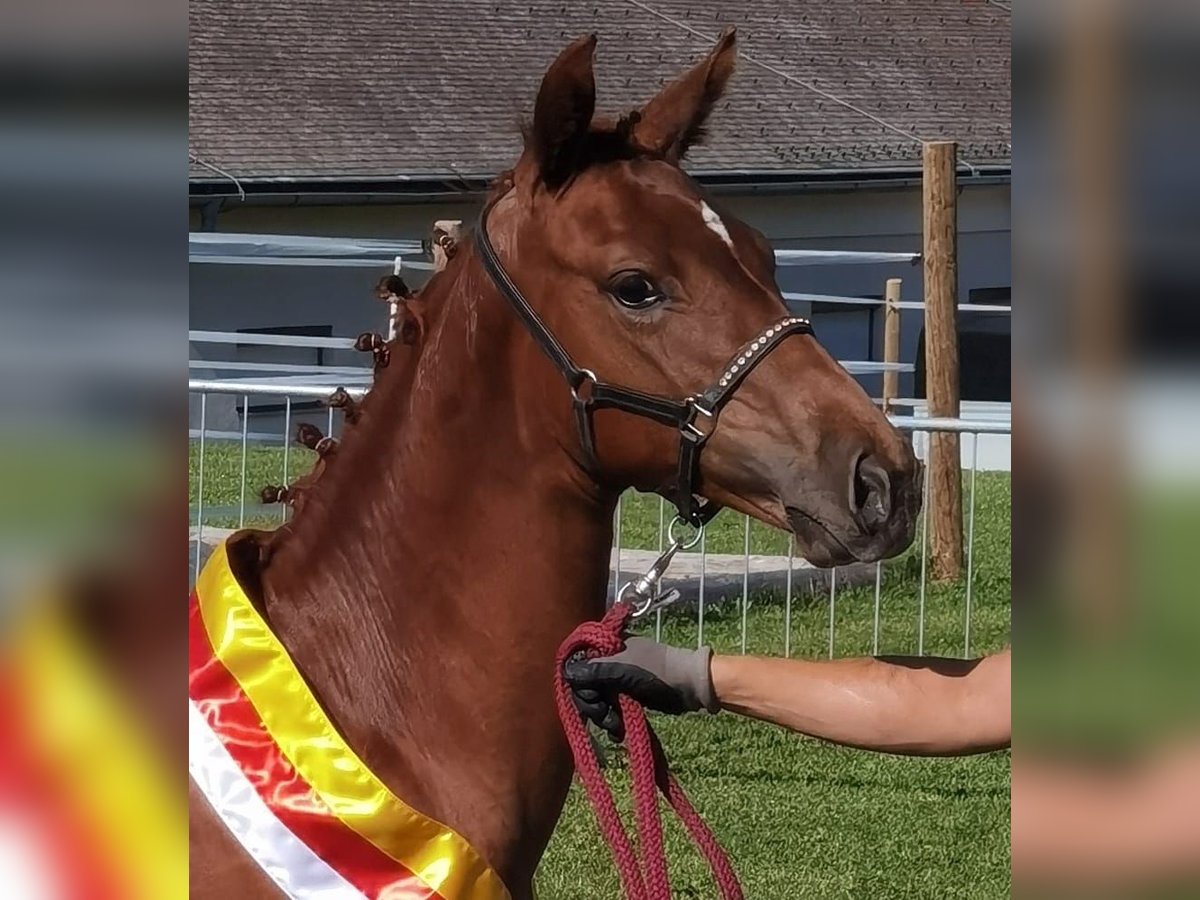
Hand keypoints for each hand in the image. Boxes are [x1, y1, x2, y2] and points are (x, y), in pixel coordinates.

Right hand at [562, 638, 715, 740]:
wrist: (688, 687)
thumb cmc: (658, 672)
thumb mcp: (624, 670)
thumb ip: (594, 671)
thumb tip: (566, 672)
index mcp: (606, 646)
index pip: (578, 664)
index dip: (581, 685)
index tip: (594, 698)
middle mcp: (607, 660)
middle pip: (585, 686)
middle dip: (594, 705)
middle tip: (607, 716)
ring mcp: (616, 679)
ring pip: (596, 701)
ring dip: (603, 717)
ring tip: (617, 726)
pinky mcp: (625, 695)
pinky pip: (608, 709)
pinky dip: (611, 721)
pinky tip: (618, 731)